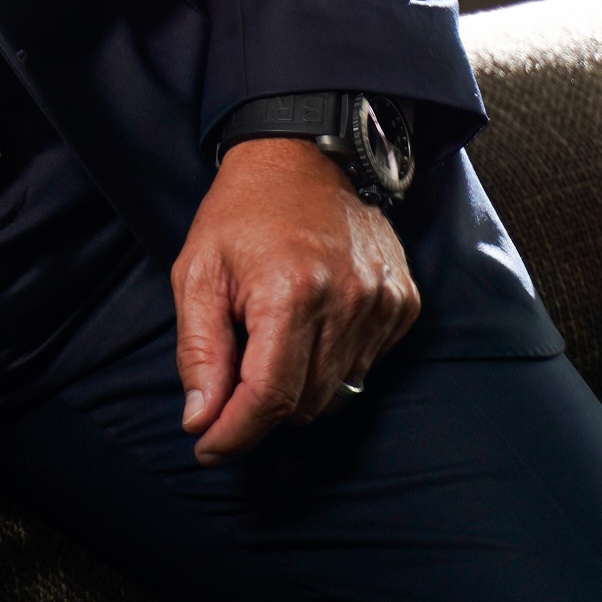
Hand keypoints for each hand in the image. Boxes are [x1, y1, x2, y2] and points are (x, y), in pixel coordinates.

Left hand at [172, 140, 419, 463]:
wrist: (304, 154)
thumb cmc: (241, 213)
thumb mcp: (198, 271)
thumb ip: (200, 351)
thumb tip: (202, 420)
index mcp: (289, 292)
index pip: (268, 397)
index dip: (235, 433)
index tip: (208, 448)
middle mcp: (346, 301)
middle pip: (303, 403)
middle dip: (261, 408)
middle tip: (233, 379)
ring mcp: (382, 303)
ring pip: (336, 392)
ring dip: (298, 387)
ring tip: (271, 340)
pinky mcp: (404, 302)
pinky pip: (365, 365)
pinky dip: (334, 362)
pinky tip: (312, 324)